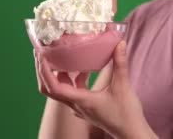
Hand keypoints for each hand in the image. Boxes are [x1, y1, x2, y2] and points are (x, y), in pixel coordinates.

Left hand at [35, 41, 155, 138]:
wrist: (131, 133)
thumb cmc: (126, 114)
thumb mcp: (123, 85)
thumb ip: (120, 63)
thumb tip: (120, 42)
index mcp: (81, 100)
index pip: (53, 87)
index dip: (44, 71)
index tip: (41, 55)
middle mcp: (76, 105)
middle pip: (50, 89)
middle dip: (43, 71)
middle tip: (42, 54)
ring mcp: (80, 108)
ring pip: (61, 90)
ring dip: (58, 74)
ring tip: (60, 57)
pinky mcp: (86, 108)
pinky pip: (73, 92)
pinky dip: (73, 80)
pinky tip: (83, 69)